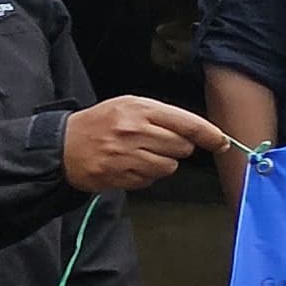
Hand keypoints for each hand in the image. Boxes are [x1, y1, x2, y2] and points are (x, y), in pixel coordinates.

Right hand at [65, 97, 231, 192]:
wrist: (63, 145)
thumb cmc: (101, 123)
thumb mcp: (129, 106)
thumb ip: (163, 116)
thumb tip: (197, 133)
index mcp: (140, 109)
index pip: (187, 123)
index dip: (209, 134)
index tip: (222, 142)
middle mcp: (135, 131)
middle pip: (181, 147)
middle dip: (178, 148)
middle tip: (158, 143)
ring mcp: (126, 155)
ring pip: (169, 166)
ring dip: (162, 163)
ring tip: (141, 154)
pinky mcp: (120, 176)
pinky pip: (150, 180)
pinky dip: (146, 175)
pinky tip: (129, 165)